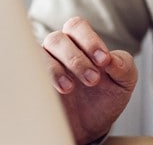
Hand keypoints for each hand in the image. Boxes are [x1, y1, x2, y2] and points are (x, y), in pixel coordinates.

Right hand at [42, 17, 137, 144]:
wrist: (91, 126)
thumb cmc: (105, 97)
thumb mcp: (123, 82)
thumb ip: (124, 66)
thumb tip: (112, 59)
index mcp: (80, 42)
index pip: (77, 26)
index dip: (89, 40)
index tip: (104, 61)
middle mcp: (59, 50)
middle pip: (57, 39)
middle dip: (76, 59)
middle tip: (94, 80)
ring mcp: (45, 65)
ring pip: (41, 52)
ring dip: (57, 69)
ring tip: (71, 88)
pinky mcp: (34, 82)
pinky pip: (29, 71)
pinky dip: (43, 78)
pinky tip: (59, 91)